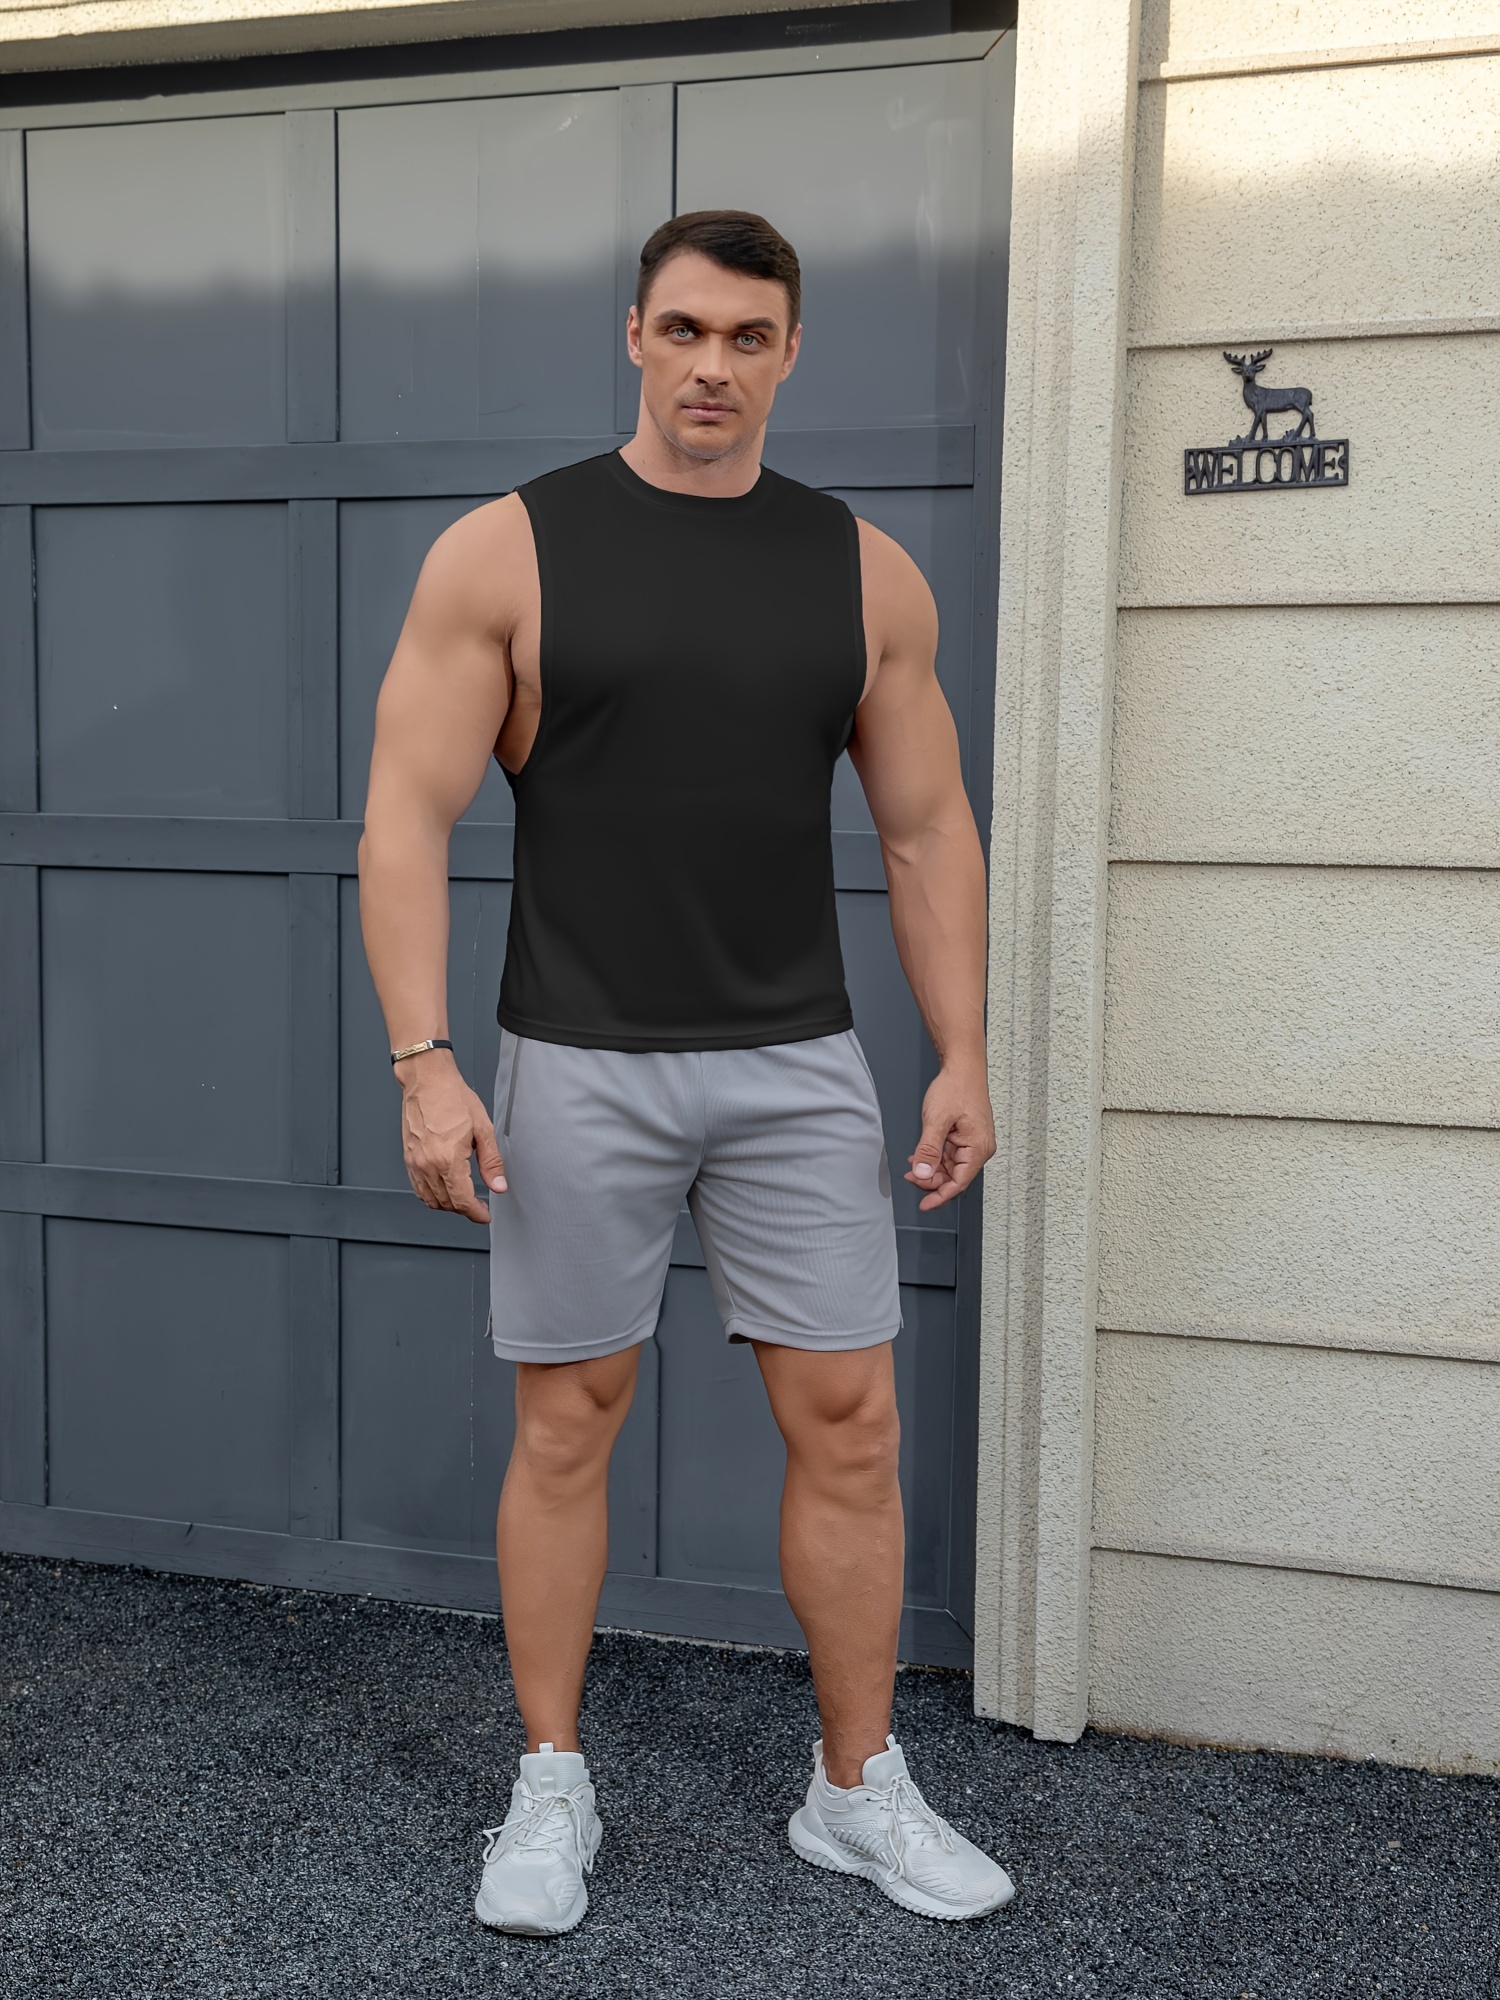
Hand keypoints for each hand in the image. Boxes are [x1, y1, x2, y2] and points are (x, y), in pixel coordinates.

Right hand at [396, 1054, 506, 1223]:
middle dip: (464, 1209)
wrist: (428, 1081)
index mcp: (448, 1159)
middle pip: (446, 1203)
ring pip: (431, 1200)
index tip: (484, 1215)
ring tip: (463, 1199)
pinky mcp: (408, 1159)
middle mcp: (428, 1165)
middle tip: (478, 1205)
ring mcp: (415, 1163)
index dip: (475, 1213)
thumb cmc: (452, 1098)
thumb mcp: (482, 1129)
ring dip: (448, 1205)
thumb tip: (498, 1185)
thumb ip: (491, 1162)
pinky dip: (431, 1196)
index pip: (462, 1201)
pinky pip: (418, 1188)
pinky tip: (443, 1190)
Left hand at [905, 1058, 994, 1210]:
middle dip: (931, 1179)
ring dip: (930, 1168)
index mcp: (978, 1148)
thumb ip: (929, 1149)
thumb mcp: (937, 1120)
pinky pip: (948, 1155)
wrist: (962, 1067)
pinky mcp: (965, 1137)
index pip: (959, 1182)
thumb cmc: (957, 1088)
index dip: (940, 1196)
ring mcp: (972, 1143)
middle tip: (910, 1175)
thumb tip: (923, 1173)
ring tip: (913, 1164)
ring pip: (949, 1166)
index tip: (924, 1205)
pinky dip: (934, 1157)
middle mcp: (978, 1148)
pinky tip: (920, 1156)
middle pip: (953, 1176)